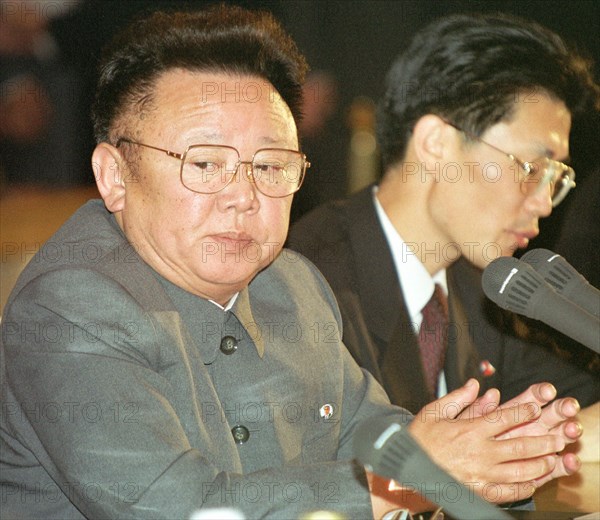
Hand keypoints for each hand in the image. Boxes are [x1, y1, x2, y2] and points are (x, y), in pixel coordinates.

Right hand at [408, 379, 572, 503]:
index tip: (536, 408)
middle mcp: (481, 452)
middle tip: (556, 437)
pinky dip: (523, 488)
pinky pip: (509, 492)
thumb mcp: (433, 412)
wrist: (405, 470)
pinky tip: (532, 483)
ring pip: (520, 470)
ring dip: (539, 464)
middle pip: (520, 445)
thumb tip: (475, 384)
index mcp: (471, 430)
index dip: (524, 412)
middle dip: (542, 440)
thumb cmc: (419, 441)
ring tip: (550, 459)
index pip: (505, 418)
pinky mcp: (479, 491)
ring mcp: (482, 474)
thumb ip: (458, 398)